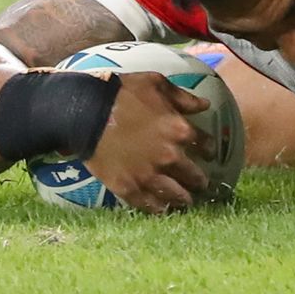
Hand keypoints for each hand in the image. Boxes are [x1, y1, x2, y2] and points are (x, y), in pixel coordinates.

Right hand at [84, 72, 213, 213]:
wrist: (86, 112)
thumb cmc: (122, 93)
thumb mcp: (157, 84)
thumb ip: (183, 97)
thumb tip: (205, 105)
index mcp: (179, 130)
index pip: (205, 146)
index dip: (208, 151)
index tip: (208, 155)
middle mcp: (169, 157)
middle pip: (194, 175)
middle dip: (200, 181)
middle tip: (201, 184)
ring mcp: (149, 175)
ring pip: (175, 195)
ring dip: (184, 199)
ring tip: (186, 201)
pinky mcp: (128, 188)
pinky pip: (149, 205)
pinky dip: (159, 209)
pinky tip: (163, 209)